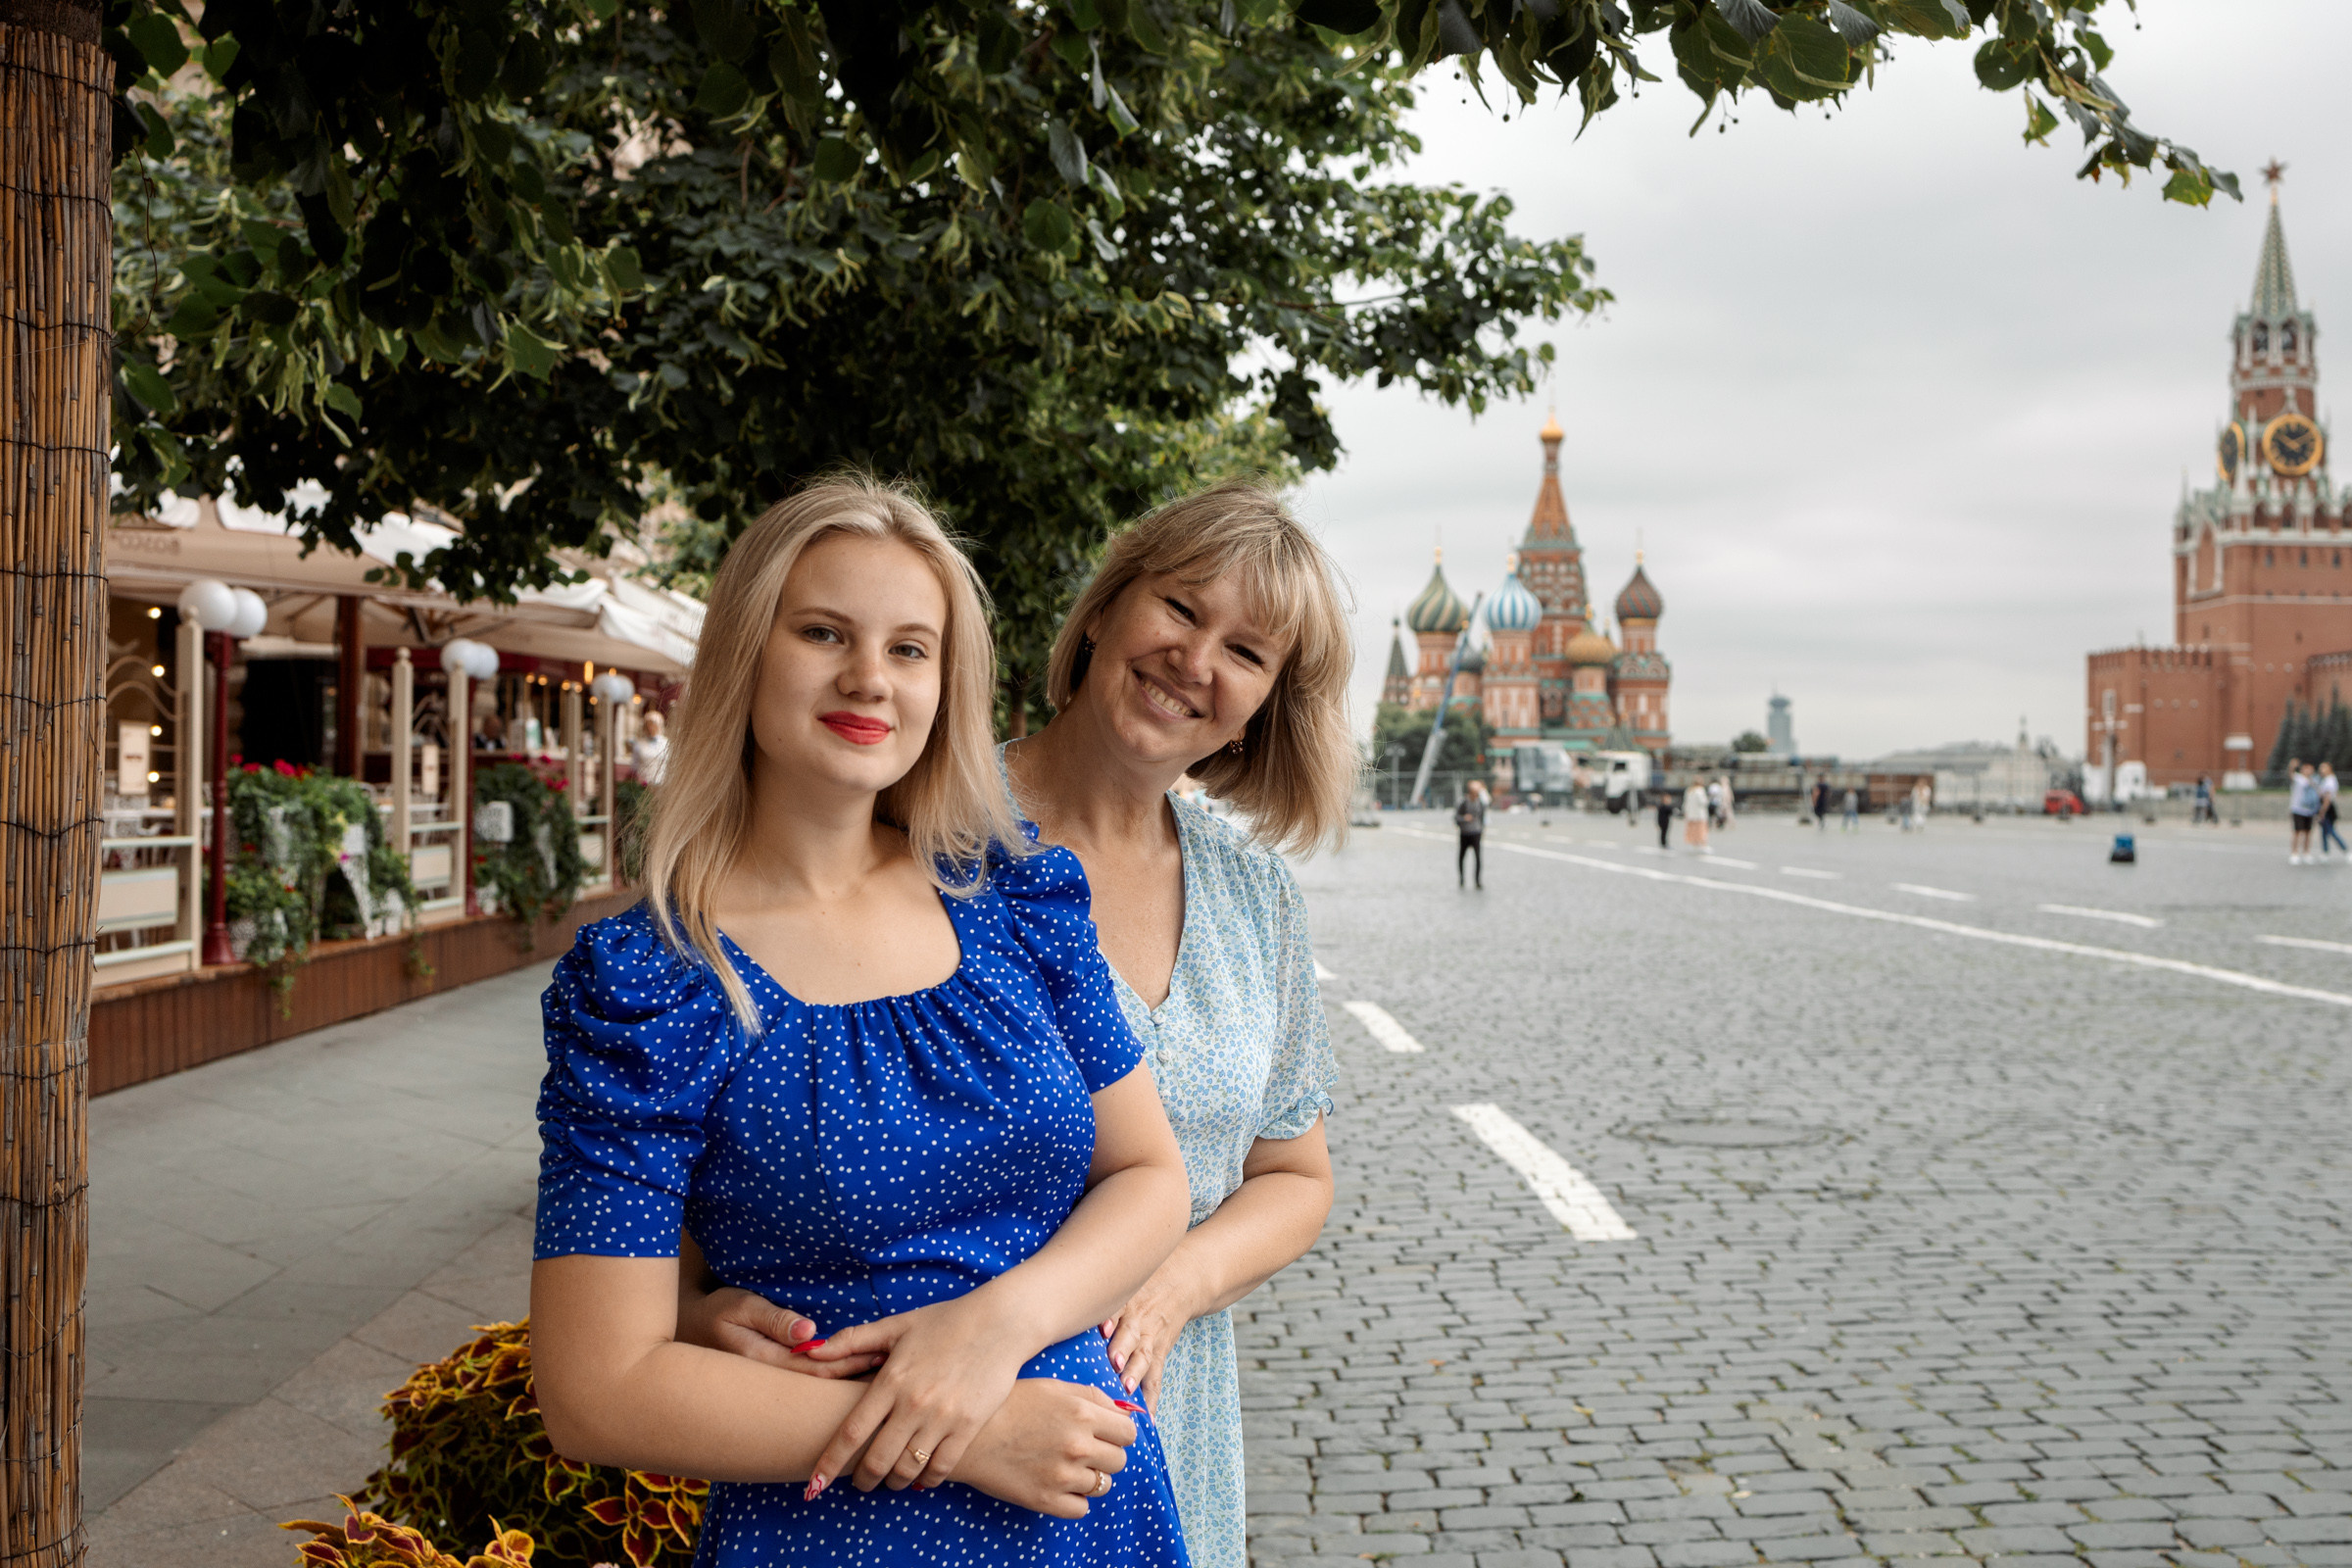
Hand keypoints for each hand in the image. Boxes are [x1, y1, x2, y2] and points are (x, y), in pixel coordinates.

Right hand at [674, 1287, 881, 1378]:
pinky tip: (856, 1377)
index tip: (881, 1352)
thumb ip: (774, 1320)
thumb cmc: (716, 1312)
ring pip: (817, 1389)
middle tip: (894, 1367)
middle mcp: (771, 1381)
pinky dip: (834, 1380)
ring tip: (885, 1375)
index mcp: (765, 1362)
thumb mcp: (741, 1306)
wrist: (686, 1331)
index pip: (818, 1368)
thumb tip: (808, 1332)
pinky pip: (808, 1385)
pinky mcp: (773, 1381)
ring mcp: (771, 1385)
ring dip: (849, 1380)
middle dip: (858, 1376)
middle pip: (823, 1385)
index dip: (851, 1362)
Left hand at [805, 1295, 1032, 1494]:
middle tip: (859, 1483)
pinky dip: (926, 1480)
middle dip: (861, 1480)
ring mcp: (943, 1417)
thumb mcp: (895, 1326)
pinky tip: (921, 1477)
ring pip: (907, 1469)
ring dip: (892, 1482)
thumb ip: (851, 1341)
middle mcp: (913, 1403)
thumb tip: (809, 1353)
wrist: (1000, 1323)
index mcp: (891, 1380)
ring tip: (889, 1480)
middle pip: (876, 1461)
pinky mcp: (968, 1426)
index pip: (851, 1433)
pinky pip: (941, 1468)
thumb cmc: (945, 1322)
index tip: (816, 1484)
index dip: (829, 1463)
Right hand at [953, 1379, 1136, 1519]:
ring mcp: (1062, 1476)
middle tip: (1084, 1449)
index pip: (1128, 1433)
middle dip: (1106, 1454)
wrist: (967, 1435)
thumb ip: (1094, 1398)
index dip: (1118, 1433)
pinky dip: (1074, 1499)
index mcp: (1081, 1412)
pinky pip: (1081, 1509)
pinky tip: (1057, 1483)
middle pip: (1120, 1461)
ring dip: (1090, 1476)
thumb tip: (1127, 1413)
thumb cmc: (1010, 1404)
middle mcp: (1077, 1445)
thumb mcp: (1053, 1387)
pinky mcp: (1046, 1500)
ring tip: (1065, 1465)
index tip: (1105, 1434)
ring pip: (1102, 1485)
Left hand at [1099, 1262, 1195, 1412]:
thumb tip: (1053, 1308)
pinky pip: (1156, 1379)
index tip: (1102, 1330)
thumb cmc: (1138, 1286)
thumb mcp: (1121, 1283)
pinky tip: (1148, 1419)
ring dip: (1135, 1373)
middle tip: (1114, 1362)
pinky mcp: (1160, 1354)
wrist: (1181, 1282)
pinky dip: (1152, 1399)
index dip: (1111, 1319)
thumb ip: (1094, 1295)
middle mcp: (1139, 1321)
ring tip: (1126, 1389)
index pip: (1117, 1309)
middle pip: (1131, 1334)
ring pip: (1144, 1357)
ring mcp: (1151, 1339)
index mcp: (1126, 1302)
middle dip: (1123, 1348)